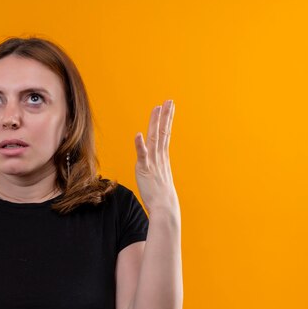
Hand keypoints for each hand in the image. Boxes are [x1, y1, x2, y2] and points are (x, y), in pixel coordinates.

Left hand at [134, 100, 179, 215]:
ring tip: (157, 108)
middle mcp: (159, 157)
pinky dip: (140, 145)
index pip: (164, 134)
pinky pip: (142, 155)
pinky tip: (138, 134)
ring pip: (154, 138)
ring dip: (155, 123)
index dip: (166, 120)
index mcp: (162, 157)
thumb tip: (154, 165)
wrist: (164, 207)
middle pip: (162, 132)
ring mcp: (153, 162)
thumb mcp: (158, 177)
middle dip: (165, 116)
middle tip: (168, 101)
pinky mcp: (144, 169)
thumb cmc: (160, 196)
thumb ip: (155, 168)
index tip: (168, 107)